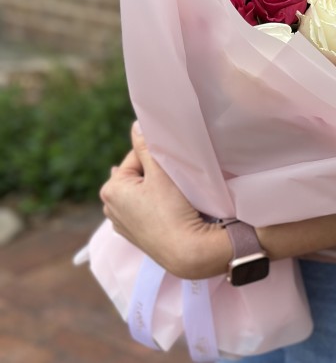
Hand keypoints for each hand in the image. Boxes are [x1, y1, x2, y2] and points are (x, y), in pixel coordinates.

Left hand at [100, 122, 229, 278]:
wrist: (186, 251)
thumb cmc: (172, 209)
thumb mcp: (160, 172)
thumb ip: (147, 146)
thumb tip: (137, 124)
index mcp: (111, 189)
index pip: (136, 156)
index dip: (157, 157)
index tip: (174, 165)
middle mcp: (109, 207)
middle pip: (137, 175)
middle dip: (155, 173)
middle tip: (176, 179)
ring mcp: (121, 224)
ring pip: (141, 192)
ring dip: (155, 188)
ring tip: (174, 194)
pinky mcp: (135, 236)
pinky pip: (144, 209)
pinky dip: (155, 205)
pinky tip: (168, 208)